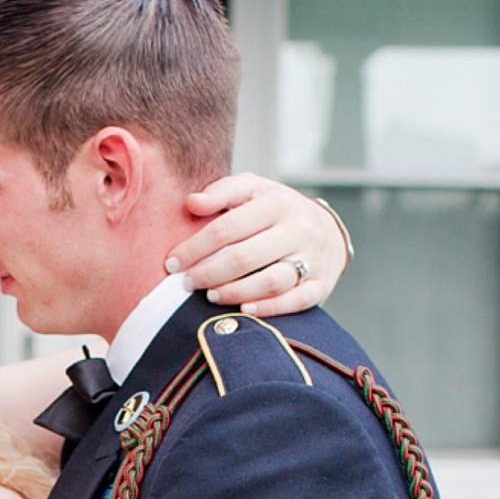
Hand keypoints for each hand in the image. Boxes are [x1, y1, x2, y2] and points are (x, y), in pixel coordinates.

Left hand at [168, 177, 347, 316]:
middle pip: (246, 257)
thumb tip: (192, 203)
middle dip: (209, 273)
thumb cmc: (277, 211)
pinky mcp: (321, 285)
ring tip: (211, 296)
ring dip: (235, 292)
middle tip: (187, 283)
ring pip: (271, 281)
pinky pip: (294, 301)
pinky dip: (268, 308)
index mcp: (278, 203)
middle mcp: (299, 230)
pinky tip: (244, 308)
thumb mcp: (253, 189)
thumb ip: (222, 192)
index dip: (195, 248)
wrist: (327, 230)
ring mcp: (313, 259)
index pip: (228, 227)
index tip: (172, 262)